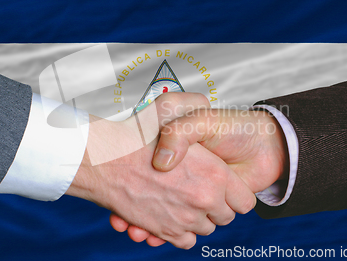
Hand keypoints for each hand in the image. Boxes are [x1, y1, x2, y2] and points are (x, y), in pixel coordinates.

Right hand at [66, 93, 255, 248]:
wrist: (102, 160)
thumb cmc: (135, 134)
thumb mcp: (171, 105)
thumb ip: (196, 104)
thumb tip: (211, 109)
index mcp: (215, 173)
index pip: (244, 199)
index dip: (235, 193)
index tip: (222, 185)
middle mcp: (204, 199)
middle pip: (225, 217)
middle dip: (216, 206)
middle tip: (198, 189)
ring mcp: (185, 220)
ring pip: (205, 229)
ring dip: (197, 218)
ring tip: (181, 198)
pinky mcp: (166, 233)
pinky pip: (186, 241)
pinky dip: (180, 232)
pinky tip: (170, 213)